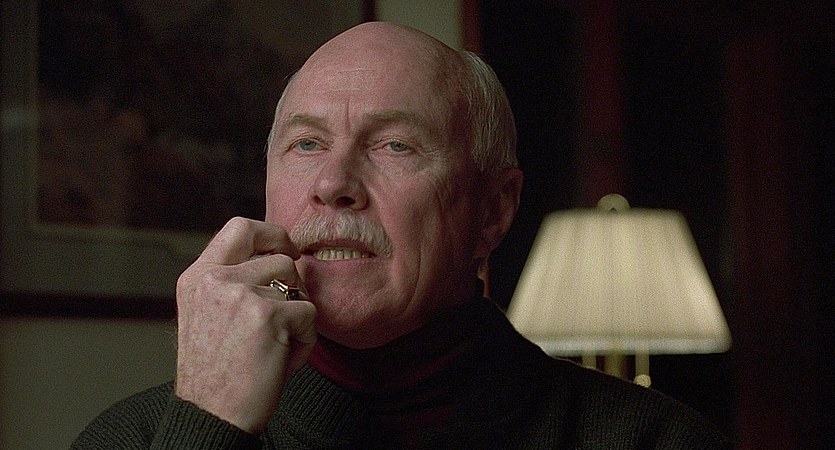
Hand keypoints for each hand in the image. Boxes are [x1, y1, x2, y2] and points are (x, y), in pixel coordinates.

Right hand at [174, 217, 316, 432]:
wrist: (211, 416)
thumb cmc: (217, 374)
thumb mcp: (207, 316)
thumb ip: (232, 284)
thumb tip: (281, 258)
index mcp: (196, 278)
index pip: (240, 227)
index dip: (271, 234)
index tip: (287, 250)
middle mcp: (214, 280)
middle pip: (279, 257)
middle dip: (293, 285)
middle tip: (288, 312)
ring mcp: (240, 294)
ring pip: (298, 285)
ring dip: (297, 316)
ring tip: (276, 345)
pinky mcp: (267, 315)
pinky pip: (309, 314)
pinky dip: (304, 340)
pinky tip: (280, 360)